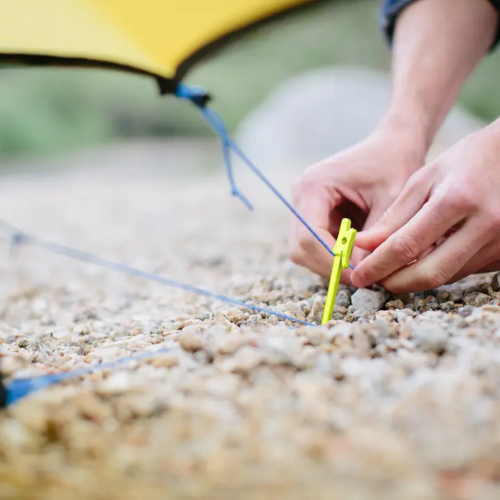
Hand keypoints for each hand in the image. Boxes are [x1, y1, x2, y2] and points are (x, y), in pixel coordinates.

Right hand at [288, 126, 424, 282]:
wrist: (392, 145)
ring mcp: (303, 206)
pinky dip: (333, 257)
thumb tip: (363, 274)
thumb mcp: (392, 201)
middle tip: (362, 277)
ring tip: (363, 266)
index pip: (309, 236)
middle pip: (300, 248)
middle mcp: (300, 196)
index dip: (331, 261)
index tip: (361, 275)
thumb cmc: (394, 165)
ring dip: (330, 264)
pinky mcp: (311, 215)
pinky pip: (314, 247)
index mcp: (314, 185)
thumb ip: (375, 238)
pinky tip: (358, 256)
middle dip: (329, 267)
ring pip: (304, 252)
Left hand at [352, 121, 499, 292]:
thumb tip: (364, 245)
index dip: (378, 265)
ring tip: (393, 268)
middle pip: (431, 273)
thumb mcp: (424, 180)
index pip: (407, 245)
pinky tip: (425, 259)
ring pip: (448, 276)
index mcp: (457, 200)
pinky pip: (464, 271)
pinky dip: (439, 269)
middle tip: (374, 280)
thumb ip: (394, 216)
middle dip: (396, 282)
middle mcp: (485, 224)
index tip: (358, 276)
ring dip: (416, 278)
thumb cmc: (465, 161)